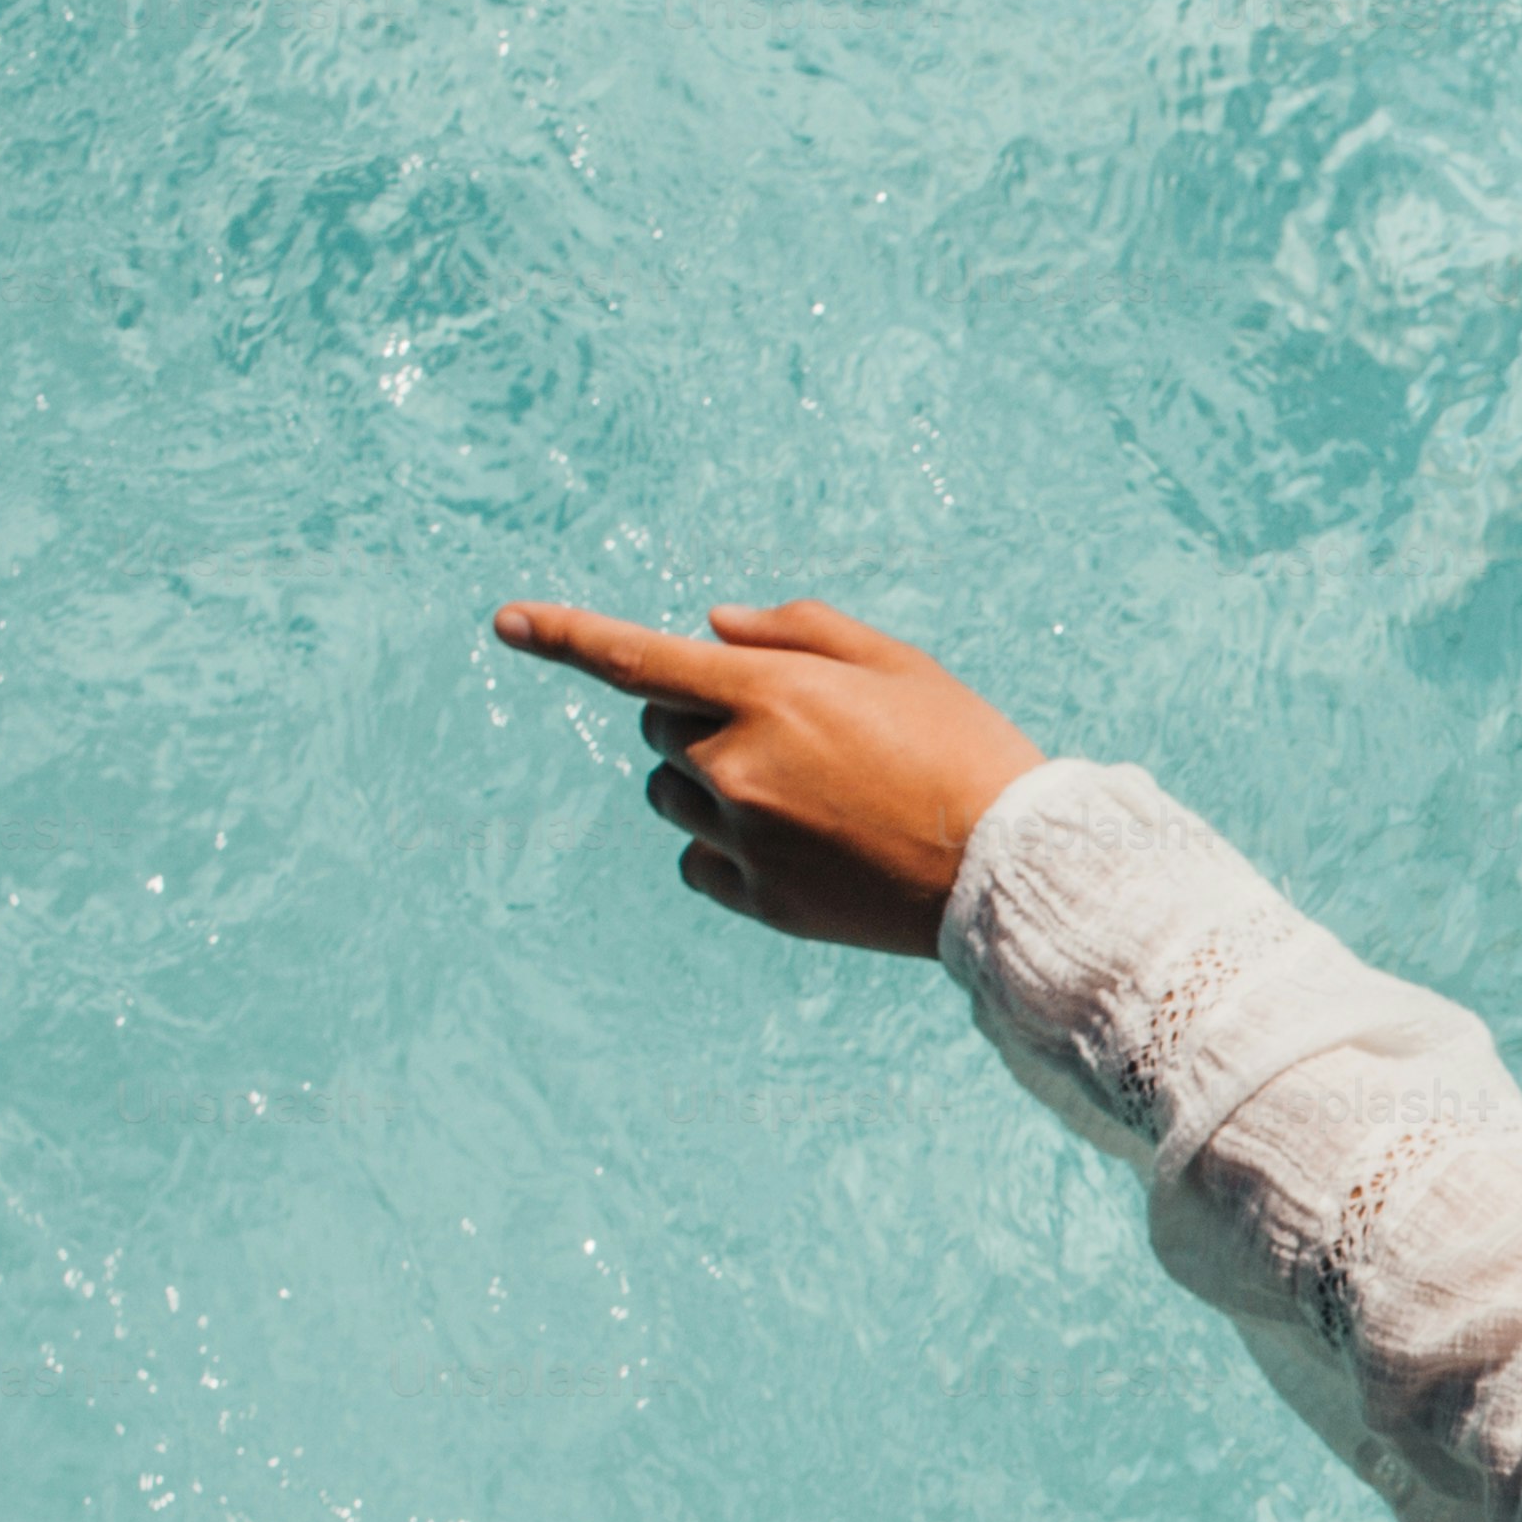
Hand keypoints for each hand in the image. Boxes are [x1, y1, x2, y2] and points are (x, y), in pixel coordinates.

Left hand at [490, 595, 1042, 958]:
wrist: (1015, 869)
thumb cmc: (964, 749)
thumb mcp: (898, 664)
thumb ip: (796, 630)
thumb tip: (710, 624)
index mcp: (769, 695)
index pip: (635, 657)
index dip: (563, 635)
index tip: (507, 623)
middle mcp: (740, 765)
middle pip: (656, 728)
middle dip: (695, 719)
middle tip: (781, 735)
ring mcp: (746, 838)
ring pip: (668, 796)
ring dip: (704, 784)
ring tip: (796, 796)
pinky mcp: (761, 898)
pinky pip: (697, 862)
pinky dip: (724, 848)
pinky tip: (795, 848)